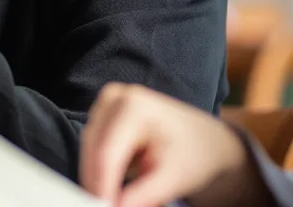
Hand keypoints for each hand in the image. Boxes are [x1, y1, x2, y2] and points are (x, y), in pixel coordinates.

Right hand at [82, 84, 256, 206]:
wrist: (204, 139)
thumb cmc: (194, 154)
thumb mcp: (173, 179)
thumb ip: (142, 196)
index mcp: (136, 106)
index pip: (107, 154)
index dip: (103, 187)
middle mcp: (116, 98)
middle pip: (93, 152)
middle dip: (99, 184)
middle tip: (111, 206)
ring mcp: (107, 103)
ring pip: (88, 152)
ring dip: (99, 178)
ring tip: (122, 196)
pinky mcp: (102, 114)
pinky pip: (91, 149)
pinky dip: (100, 169)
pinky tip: (117, 183)